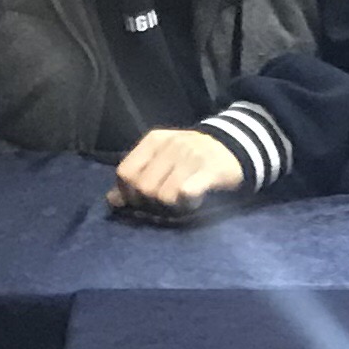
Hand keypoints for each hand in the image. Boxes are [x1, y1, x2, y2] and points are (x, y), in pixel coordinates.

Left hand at [110, 128, 251, 210]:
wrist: (235, 146)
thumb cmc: (193, 158)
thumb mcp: (162, 160)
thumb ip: (137, 176)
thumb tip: (112, 200)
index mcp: (154, 141)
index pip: (125, 173)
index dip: (128, 194)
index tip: (142, 201)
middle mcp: (170, 145)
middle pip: (143, 187)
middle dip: (150, 203)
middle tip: (164, 204)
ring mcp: (191, 156)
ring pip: (163, 195)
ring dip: (171, 207)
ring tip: (182, 202)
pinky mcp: (210, 170)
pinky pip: (186, 193)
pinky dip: (186, 203)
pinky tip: (193, 202)